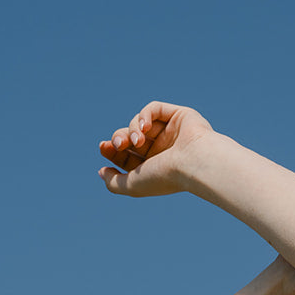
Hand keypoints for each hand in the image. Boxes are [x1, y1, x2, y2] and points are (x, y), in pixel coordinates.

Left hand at [98, 101, 214, 196]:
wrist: (193, 163)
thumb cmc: (165, 177)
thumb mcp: (133, 185)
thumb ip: (114, 183)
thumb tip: (101, 172)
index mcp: (154, 167)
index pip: (127, 156)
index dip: (112, 150)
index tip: (103, 147)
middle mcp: (162, 149)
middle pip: (130, 137)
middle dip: (120, 138)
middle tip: (119, 144)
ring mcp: (171, 132)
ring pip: (140, 122)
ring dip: (132, 129)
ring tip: (138, 140)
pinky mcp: (178, 116)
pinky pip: (153, 108)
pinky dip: (144, 115)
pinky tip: (145, 127)